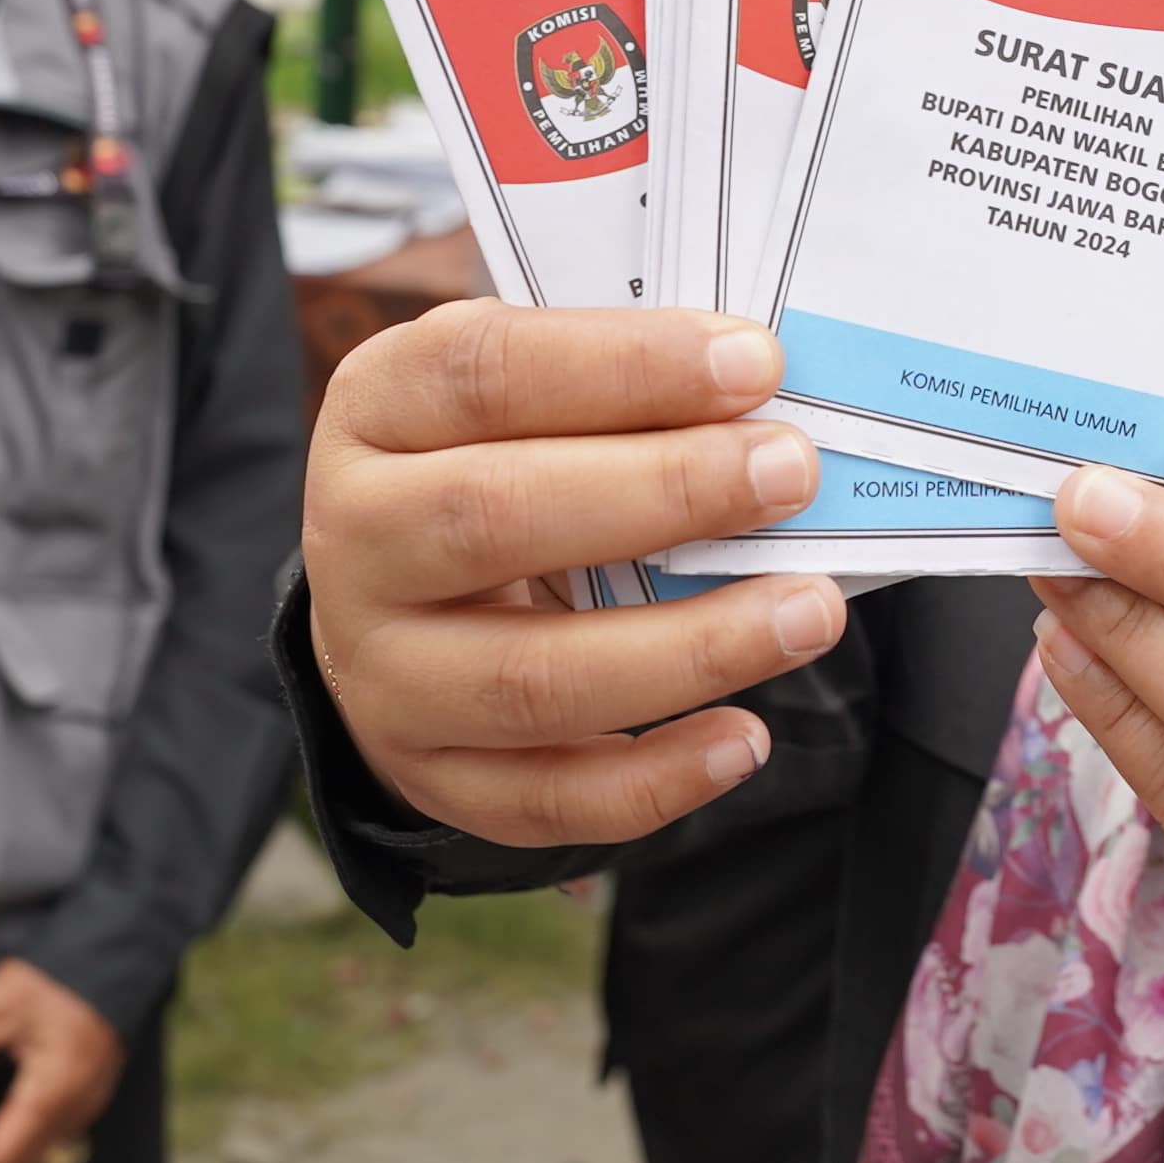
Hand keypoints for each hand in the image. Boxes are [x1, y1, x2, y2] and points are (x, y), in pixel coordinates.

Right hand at [304, 306, 855, 846]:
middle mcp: (355, 541)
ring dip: (688, 649)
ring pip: (530, 679)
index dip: (623, 364)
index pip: (482, 372)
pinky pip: (545, 799)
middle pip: (494, 515)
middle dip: (664, 492)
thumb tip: (763, 390)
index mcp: (374, 411)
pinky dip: (655, 780)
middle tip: (790, 472)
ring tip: (809, 611)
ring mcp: (385, 672)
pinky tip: (745, 738)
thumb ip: (616, 383)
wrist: (393, 603)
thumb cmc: (491, 462)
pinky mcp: (431, 774)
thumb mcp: (521, 392)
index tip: (753, 363)